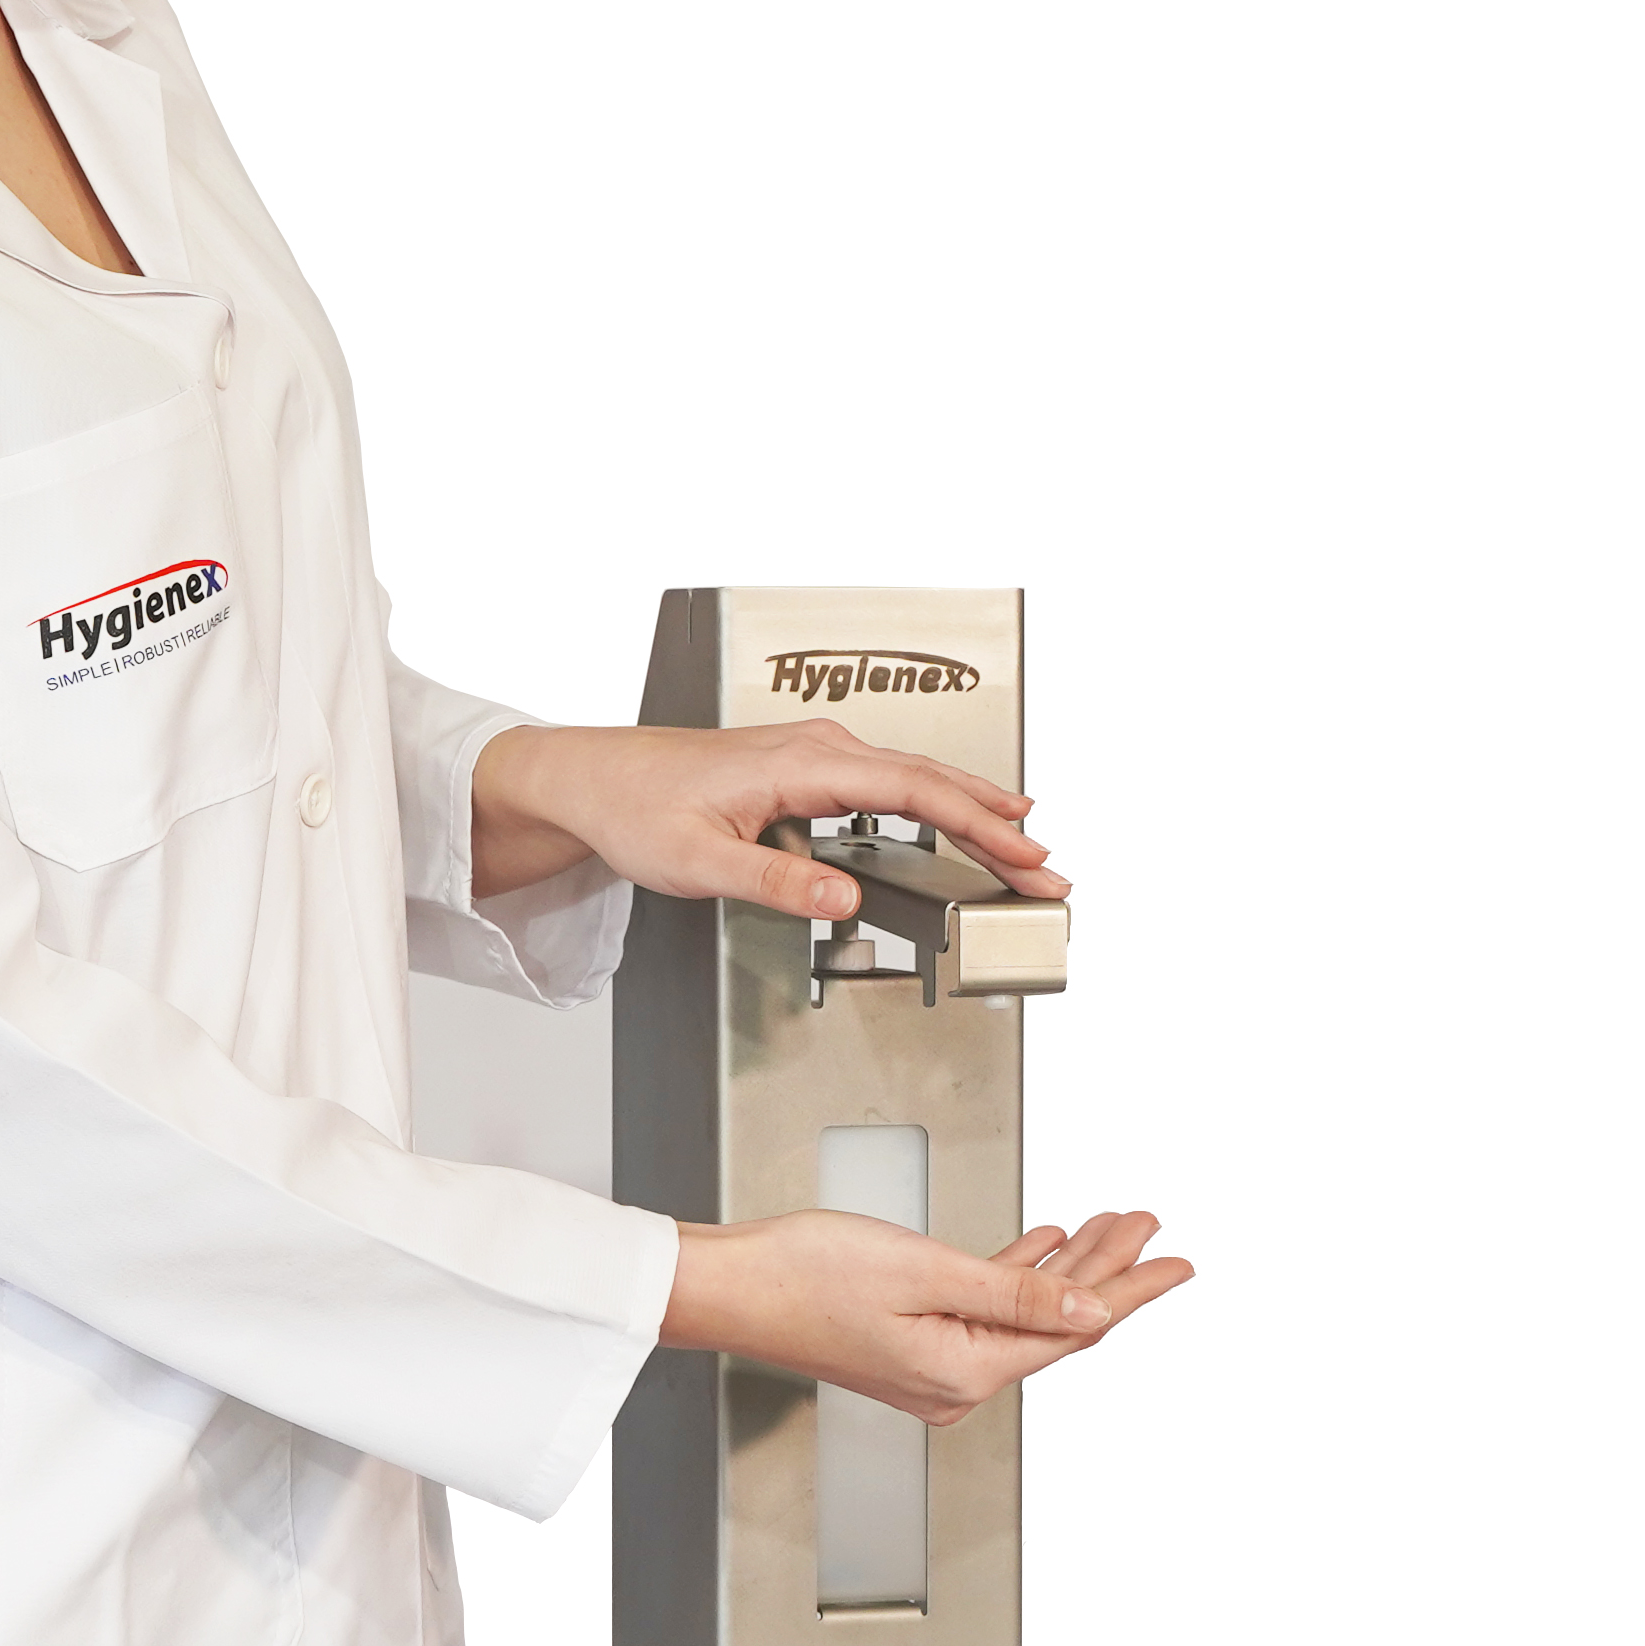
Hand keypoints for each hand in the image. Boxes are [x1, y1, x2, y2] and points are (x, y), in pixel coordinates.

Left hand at [471, 720, 1066, 919]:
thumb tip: (842, 897)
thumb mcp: (699, 861)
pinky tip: (960, 818)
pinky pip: (891, 782)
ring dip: (975, 812)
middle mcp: (817, 748)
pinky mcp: (808, 768)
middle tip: (1051, 872)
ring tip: (1025, 850)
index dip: (979, 827)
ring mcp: (814, 755)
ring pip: (916, 778)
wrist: (593, 777)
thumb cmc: (635, 807)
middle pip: (931, 781)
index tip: (1025, 857)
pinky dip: (938, 802)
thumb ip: (776, 881)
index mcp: (802, 764)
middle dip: (999, 825)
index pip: (914, 793)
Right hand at [662, 1206, 1191, 1427]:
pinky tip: (1042, 1248)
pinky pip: (985, 1310)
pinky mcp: (911, 1344)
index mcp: (963, 1372)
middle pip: (1054, 1320)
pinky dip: (1019, 1275)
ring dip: (1068, 1267)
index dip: (1131, 1287)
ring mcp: (932, 1366)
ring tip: (1110, 1227)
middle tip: (1149, 1228)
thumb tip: (1088, 1309)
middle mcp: (953, 1382)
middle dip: (1108, 1269)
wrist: (729, 1286)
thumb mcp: (926, 1271)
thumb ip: (1015, 1291)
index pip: (1072, 1327)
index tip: (1176, 1263)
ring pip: (1023, 1311)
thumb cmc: (802, 1277)